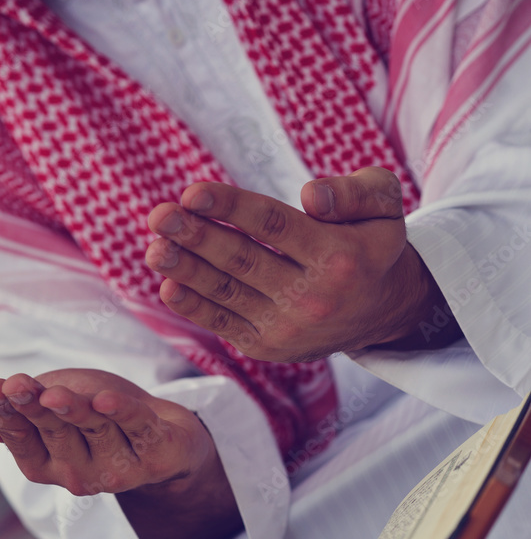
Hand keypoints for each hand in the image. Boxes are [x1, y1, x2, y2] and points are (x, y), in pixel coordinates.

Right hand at [0, 368, 240, 538]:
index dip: (7, 416)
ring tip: (55, 394)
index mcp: (48, 467)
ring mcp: (119, 469)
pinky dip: (124, 413)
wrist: (163, 433)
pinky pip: (138, 429)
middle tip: (18, 384)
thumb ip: (18, 416)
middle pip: (56, 432)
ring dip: (76, 410)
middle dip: (36, 408)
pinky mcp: (156, 456)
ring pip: (96, 428)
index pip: (22, 440)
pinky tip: (107, 400)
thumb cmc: (98, 416)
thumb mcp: (52, 410)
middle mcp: (80, 476)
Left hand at [146, 166, 458, 361]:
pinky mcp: (268, 347)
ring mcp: (287, 328)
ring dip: (186, 270)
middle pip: (243, 261)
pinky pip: (225, 323)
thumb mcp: (384, 207)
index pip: (274, 227)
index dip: (230, 209)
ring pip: (228, 293)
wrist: (381, 314)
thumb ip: (355, 191)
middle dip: (197, 238)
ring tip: (154, 248)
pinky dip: (195, 307)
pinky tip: (168, 285)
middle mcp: (311, 297)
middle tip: (159, 216)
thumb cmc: (372, 246)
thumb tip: (310, 196)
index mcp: (337, 257)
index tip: (191, 193)